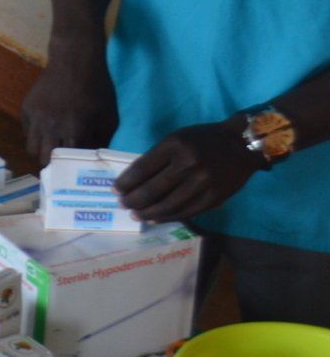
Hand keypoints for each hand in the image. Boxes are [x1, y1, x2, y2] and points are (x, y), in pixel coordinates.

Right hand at [22, 43, 118, 164]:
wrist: (75, 60)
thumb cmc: (98, 90)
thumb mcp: (109, 118)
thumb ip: (102, 142)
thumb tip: (94, 161)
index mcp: (75, 131)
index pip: (68, 162)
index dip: (71, 168)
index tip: (74, 172)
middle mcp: (51, 127)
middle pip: (44, 160)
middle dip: (53, 165)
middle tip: (60, 164)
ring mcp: (36, 118)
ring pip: (31, 149)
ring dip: (41, 151)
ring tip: (51, 149)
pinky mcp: (27, 109)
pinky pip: (27, 132)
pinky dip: (35, 135)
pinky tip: (47, 130)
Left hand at [116, 120, 260, 222]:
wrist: (242, 145)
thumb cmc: (203, 139)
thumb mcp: (177, 138)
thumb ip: (158, 157)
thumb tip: (134, 180)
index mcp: (174, 146)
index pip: (142, 168)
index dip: (126, 182)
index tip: (115, 189)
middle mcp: (188, 164)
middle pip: (152, 189)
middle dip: (133, 200)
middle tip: (122, 204)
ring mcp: (202, 183)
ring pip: (167, 204)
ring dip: (147, 212)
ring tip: (135, 214)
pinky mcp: (214, 198)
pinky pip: (186, 212)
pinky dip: (167, 217)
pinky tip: (155, 218)